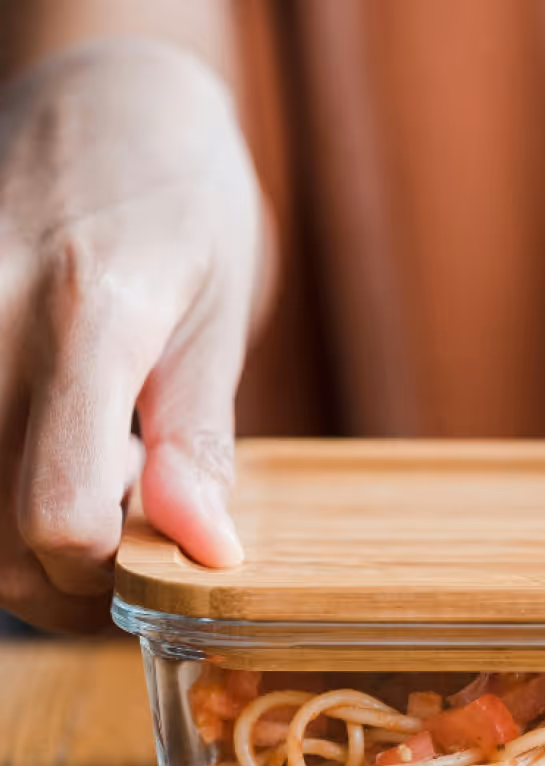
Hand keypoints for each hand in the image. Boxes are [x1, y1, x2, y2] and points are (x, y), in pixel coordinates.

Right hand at [0, 39, 266, 630]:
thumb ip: (198, 442)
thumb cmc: (184, 207)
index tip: (158, 554)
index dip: (112, 572)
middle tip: (127, 514)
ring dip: (16, 537)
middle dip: (66, 573)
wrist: (104, 103)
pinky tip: (35, 439)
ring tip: (84, 467)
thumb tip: (206, 551)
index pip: (59, 516)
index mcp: (88, 318)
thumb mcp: (215, 321)